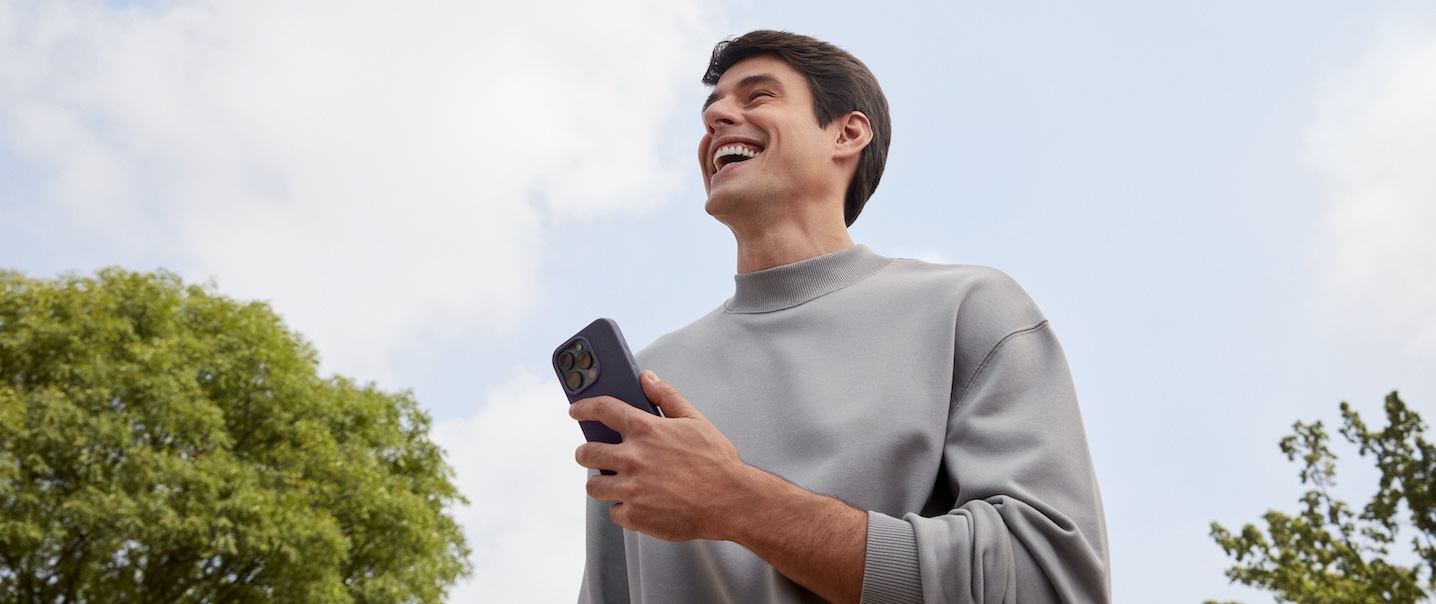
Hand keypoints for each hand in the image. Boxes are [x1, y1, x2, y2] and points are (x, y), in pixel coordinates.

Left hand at [570, 371, 752, 541]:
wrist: (730, 502)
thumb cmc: (717, 462)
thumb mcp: (695, 421)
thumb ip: (667, 397)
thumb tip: (648, 378)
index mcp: (646, 429)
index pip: (602, 409)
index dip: (583, 407)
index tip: (576, 410)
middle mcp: (632, 457)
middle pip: (586, 452)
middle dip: (586, 453)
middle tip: (593, 455)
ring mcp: (631, 488)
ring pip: (594, 485)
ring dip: (601, 483)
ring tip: (616, 482)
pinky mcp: (634, 515)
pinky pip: (614, 511)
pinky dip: (623, 508)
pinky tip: (639, 503)